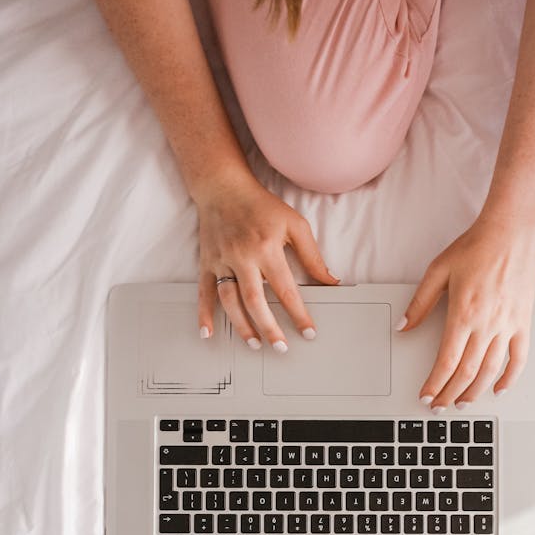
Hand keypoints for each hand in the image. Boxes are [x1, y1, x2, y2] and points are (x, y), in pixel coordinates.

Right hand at [195, 170, 338, 348]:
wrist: (223, 187)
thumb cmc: (262, 206)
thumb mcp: (295, 225)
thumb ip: (313, 256)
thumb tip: (330, 281)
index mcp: (267, 248)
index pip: (286, 290)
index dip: (298, 314)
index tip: (308, 332)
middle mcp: (242, 257)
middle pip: (256, 301)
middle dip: (269, 328)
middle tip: (282, 348)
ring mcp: (222, 261)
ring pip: (230, 301)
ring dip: (242, 326)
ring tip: (255, 344)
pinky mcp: (207, 262)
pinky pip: (204, 292)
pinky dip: (204, 314)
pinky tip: (208, 333)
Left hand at [398, 210, 534, 408]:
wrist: (512, 232)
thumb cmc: (475, 247)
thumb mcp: (438, 270)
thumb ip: (420, 303)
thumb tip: (404, 327)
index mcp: (463, 314)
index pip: (447, 361)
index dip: (435, 384)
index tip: (426, 396)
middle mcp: (487, 324)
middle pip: (467, 372)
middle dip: (450, 394)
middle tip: (439, 406)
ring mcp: (508, 325)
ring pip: (491, 370)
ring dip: (475, 392)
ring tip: (462, 404)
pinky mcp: (523, 322)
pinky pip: (519, 358)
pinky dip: (510, 378)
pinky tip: (499, 389)